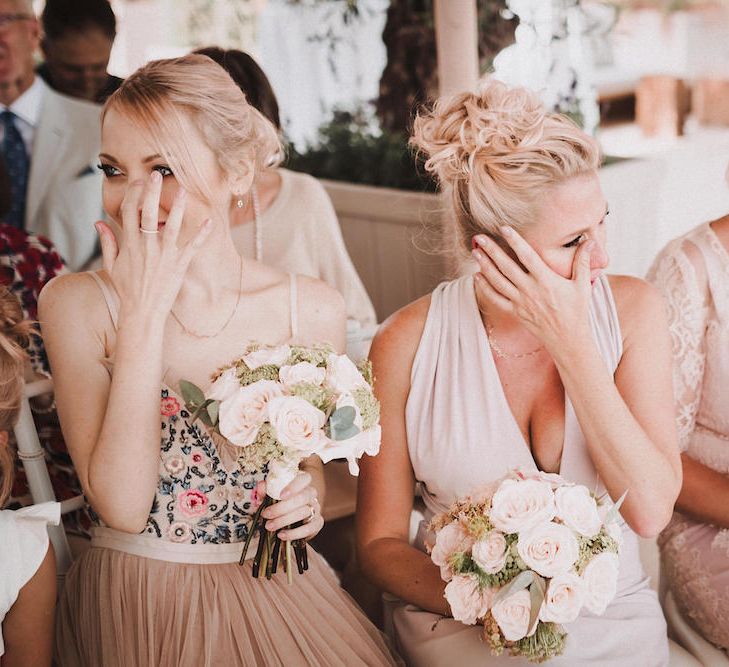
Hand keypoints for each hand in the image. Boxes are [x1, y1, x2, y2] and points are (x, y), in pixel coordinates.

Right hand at [95, 172, 210, 321]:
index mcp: (130, 244)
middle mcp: (147, 246)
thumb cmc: (127, 289)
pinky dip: (202, 234)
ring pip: (172, 226)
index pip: (130, 212)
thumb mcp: (112, 266)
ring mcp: (164, 255)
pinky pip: (193, 246)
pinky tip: (210, 221)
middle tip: (155, 175)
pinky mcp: (179, 265)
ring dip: (178, 207)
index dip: (134, 195)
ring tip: (183, 190)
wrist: (142, 312)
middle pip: (148, 213)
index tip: (139, 182)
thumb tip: (98, 222)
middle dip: (151, 192)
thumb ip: (108, 242)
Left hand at [261, 472, 322, 540]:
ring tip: (269, 526)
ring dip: (284, 520)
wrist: (289, 521)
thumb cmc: (279, 503)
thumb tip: (262, 486)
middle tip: (266, 514)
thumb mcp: (269, 495)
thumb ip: (265, 490)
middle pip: (302, 497)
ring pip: (304, 512)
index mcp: (301, 482)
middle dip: (282, 507)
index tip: (281, 495)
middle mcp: (311, 494)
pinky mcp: (317, 523)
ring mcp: (316, 508)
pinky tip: (282, 534)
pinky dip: (294, 533)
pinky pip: (308, 528)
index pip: (304, 478)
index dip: (294, 486)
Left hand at [472, 227, 594, 354]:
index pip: (527, 256)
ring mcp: (521, 302)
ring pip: (497, 281)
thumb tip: (590, 241)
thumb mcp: (583, 285)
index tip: (503, 228)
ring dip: (484, 266)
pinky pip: (495, 299)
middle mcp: (531, 290)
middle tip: (479, 237)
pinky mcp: (515, 312)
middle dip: (491, 251)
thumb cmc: (576, 311)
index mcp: (546, 280)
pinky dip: (484, 288)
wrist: (568, 339)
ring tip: (475, 252)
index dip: (515, 241)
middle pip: (506, 267)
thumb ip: (583, 262)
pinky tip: (476, 277)